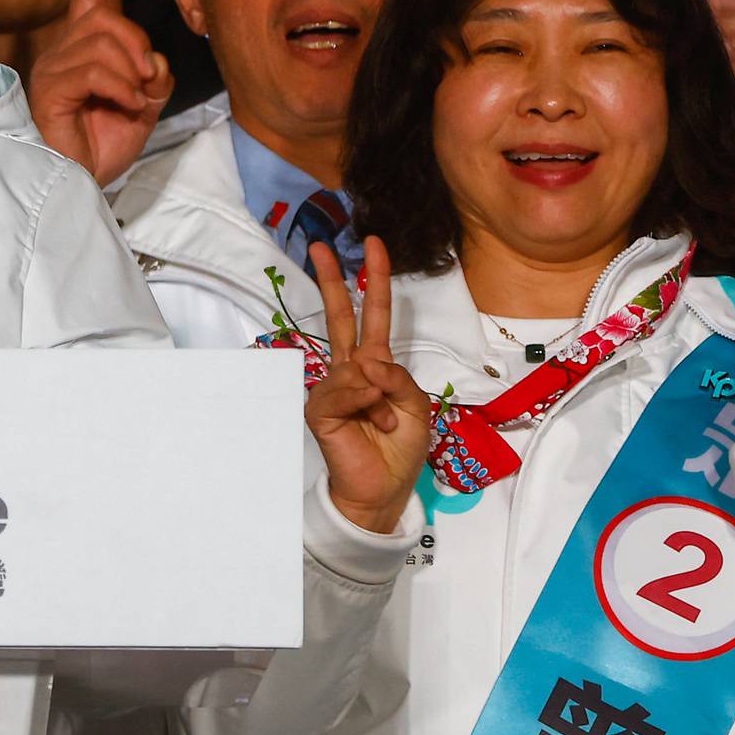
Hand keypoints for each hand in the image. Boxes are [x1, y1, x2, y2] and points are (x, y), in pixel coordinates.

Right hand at [26, 0, 172, 186]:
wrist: (81, 181)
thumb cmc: (101, 146)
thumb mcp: (142, 105)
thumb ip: (152, 78)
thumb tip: (154, 61)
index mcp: (83, 52)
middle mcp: (62, 53)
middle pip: (104, 18)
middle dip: (136, 42)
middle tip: (148, 77)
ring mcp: (52, 70)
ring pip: (100, 42)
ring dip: (131, 69)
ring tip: (136, 98)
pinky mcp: (50, 91)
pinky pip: (92, 70)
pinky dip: (120, 86)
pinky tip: (126, 105)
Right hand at [304, 238, 427, 535]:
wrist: (381, 490)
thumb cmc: (400, 449)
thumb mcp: (415, 407)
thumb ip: (396, 379)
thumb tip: (365, 365)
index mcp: (375, 365)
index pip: (372, 316)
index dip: (374, 281)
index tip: (373, 245)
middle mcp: (350, 370)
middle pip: (338, 316)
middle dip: (330, 280)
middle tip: (319, 244)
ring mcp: (332, 388)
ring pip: (352, 366)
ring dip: (378, 396)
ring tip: (383, 424)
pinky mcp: (321, 408)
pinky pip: (343, 391)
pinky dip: (363, 405)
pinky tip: (369, 423)